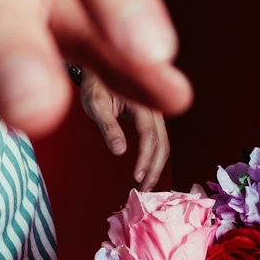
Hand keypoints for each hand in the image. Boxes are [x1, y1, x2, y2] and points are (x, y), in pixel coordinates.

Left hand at [78, 66, 170, 190]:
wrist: (98, 71)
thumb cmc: (95, 85)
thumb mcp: (96, 105)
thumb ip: (108, 127)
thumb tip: (119, 151)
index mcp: (142, 103)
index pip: (149, 136)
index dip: (145, 158)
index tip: (137, 176)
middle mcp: (154, 108)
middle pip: (163, 143)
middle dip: (155, 168)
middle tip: (144, 188)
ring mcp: (155, 113)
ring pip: (164, 143)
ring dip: (157, 165)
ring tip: (146, 183)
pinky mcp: (151, 118)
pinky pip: (159, 139)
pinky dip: (155, 156)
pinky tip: (147, 168)